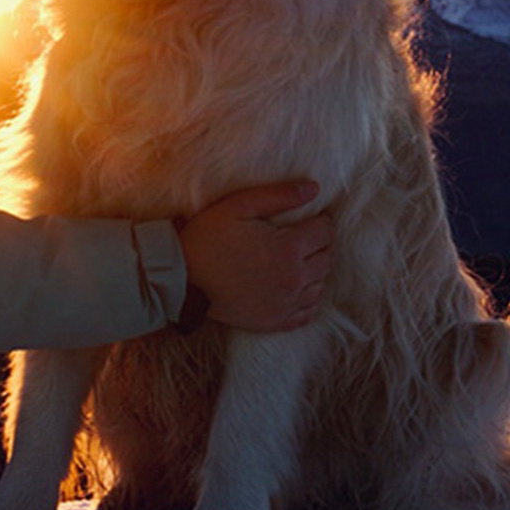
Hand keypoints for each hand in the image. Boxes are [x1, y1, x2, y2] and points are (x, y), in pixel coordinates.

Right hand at [176, 180, 332, 332]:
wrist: (183, 279)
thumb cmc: (207, 238)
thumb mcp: (238, 206)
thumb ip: (278, 195)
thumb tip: (313, 189)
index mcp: (288, 248)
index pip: (325, 232)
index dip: (320, 220)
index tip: (310, 217)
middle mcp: (294, 278)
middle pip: (326, 258)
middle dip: (319, 244)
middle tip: (303, 235)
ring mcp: (287, 303)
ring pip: (320, 284)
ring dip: (315, 269)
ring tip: (297, 258)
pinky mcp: (276, 321)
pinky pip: (308, 311)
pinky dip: (308, 297)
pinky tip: (295, 286)